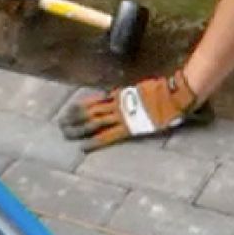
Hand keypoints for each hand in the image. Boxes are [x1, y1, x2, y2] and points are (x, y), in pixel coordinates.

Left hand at [58, 70, 210, 150]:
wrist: (174, 95)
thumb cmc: (163, 91)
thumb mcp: (142, 87)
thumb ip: (129, 93)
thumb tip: (118, 95)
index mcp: (120, 95)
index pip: (94, 101)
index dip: (80, 106)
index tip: (68, 109)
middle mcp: (117, 104)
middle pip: (89, 111)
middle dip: (73, 118)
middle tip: (59, 124)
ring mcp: (122, 116)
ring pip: (94, 122)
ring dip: (78, 129)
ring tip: (66, 135)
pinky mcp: (129, 128)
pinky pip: (108, 136)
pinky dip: (95, 141)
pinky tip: (84, 146)